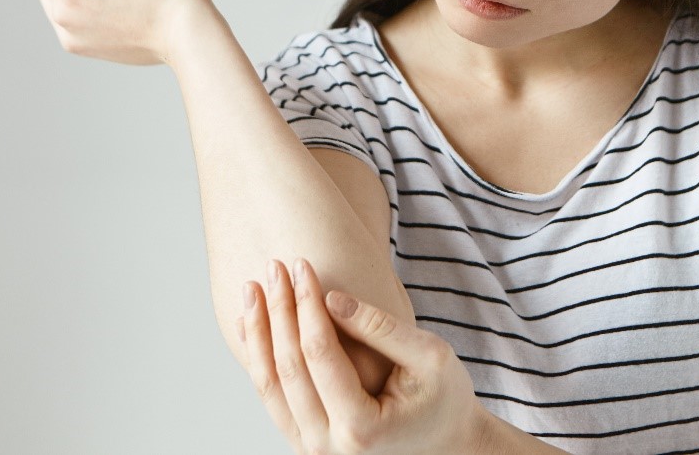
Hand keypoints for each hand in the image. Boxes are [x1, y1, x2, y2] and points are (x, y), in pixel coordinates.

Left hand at [237, 258, 487, 454]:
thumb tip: (331, 297)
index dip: (307, 304)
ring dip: (259, 334)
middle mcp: (328, 447)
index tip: (303, 263)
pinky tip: (254, 324)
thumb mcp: (430, 358)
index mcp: (361, 427)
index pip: (319, 355)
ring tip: (251, 289)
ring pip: (270, 386)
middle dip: (278, 311)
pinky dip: (259, 358)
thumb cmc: (445, 398)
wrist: (446, 445)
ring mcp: (313, 450)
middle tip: (273, 266)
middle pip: (287, 369)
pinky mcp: (306, 443)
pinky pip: (273, 398)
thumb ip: (381, 328)